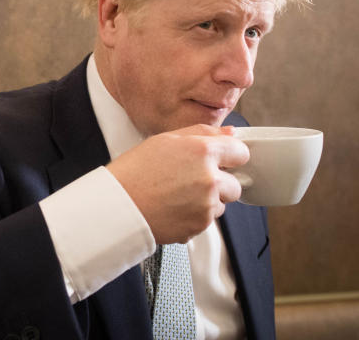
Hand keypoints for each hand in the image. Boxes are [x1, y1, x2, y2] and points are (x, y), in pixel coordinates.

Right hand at [106, 124, 248, 243]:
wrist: (117, 207)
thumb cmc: (134, 172)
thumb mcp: (164, 140)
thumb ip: (202, 133)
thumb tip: (229, 134)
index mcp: (202, 152)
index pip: (241, 153)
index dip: (230, 156)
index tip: (222, 159)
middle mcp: (209, 179)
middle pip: (235, 184)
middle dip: (219, 183)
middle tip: (191, 180)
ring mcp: (206, 205)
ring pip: (222, 204)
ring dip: (208, 201)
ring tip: (178, 195)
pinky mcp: (200, 227)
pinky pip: (207, 221)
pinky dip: (195, 216)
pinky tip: (174, 207)